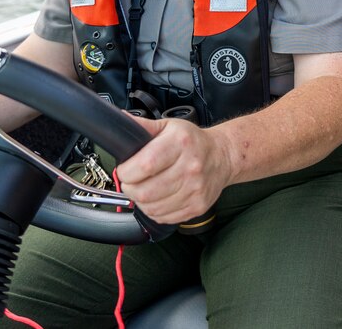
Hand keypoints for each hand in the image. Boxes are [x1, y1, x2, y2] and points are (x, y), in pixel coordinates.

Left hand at [114, 114, 233, 224]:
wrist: (223, 156)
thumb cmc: (193, 141)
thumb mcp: (168, 126)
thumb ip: (142, 126)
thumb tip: (119, 123)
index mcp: (181, 143)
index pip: (144, 165)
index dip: (127, 171)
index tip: (125, 169)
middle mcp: (191, 167)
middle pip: (145, 192)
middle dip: (130, 188)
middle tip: (133, 181)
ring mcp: (195, 189)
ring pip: (152, 208)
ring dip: (141, 201)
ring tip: (145, 188)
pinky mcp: (197, 206)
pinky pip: (164, 217)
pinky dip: (155, 210)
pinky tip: (159, 198)